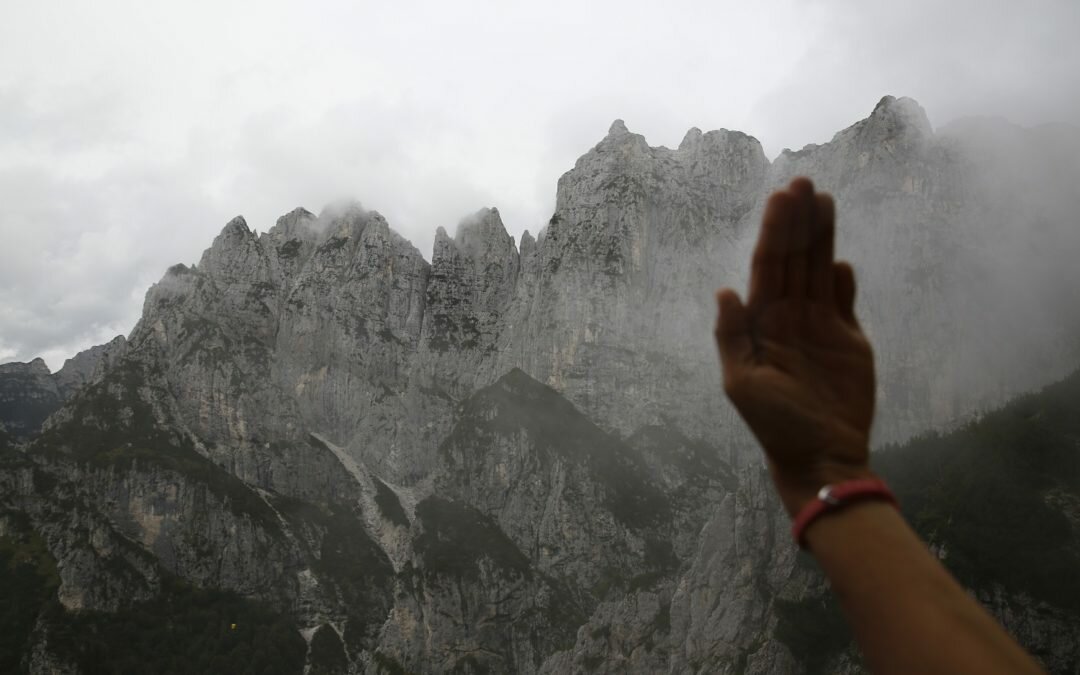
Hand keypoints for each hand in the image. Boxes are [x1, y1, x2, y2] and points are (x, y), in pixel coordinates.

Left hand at [715, 178, 875, 515]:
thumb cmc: (776, 424)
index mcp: (761, 322)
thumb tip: (725, 290)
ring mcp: (820, 325)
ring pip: (819, 270)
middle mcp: (788, 316)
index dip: (775, 231)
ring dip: (821, 237)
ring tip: (825, 200)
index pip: (768, 266)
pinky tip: (840, 259)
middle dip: (798, 221)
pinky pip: (843, 301)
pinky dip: (842, 280)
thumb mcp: (743, 384)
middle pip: (794, 259)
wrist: (822, 455)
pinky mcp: (849, 339)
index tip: (783, 197)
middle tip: (803, 182)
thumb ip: (733, 336)